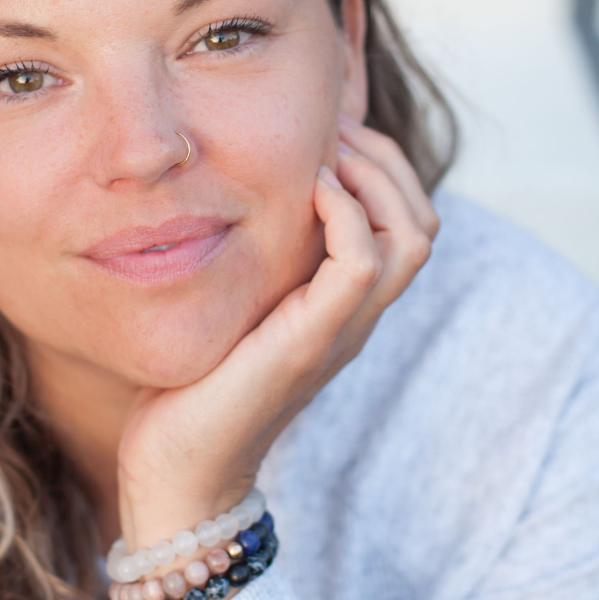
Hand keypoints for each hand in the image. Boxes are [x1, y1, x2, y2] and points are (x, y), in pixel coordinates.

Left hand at [116, 120, 438, 548]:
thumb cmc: (191, 388)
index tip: (327, 129)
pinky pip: (362, 264)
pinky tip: (307, 190)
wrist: (176, 471)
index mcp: (341, 307)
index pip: (405, 220)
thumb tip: (226, 201)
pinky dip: (346, 214)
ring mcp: (340, 331)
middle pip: (422, 220)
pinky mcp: (310, 343)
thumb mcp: (229, 305)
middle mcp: (354, 318)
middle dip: (384, 157)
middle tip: (330, 129)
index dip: (380, 164)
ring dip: (373, 176)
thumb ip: (249, 263)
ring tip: (324, 152)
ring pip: (411, 235)